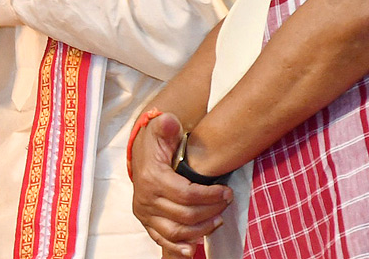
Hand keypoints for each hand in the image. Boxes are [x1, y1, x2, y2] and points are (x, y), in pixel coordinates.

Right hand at [132, 114, 231, 256]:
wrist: (141, 153)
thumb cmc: (157, 142)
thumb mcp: (162, 128)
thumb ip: (166, 124)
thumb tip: (169, 122)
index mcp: (151, 177)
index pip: (186, 194)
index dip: (209, 196)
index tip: (227, 192)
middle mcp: (146, 198)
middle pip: (184, 215)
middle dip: (211, 211)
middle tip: (226, 202)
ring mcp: (145, 213)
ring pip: (176, 231)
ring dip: (201, 230)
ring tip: (218, 220)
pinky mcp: (147, 222)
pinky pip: (163, 240)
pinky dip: (179, 247)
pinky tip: (194, 248)